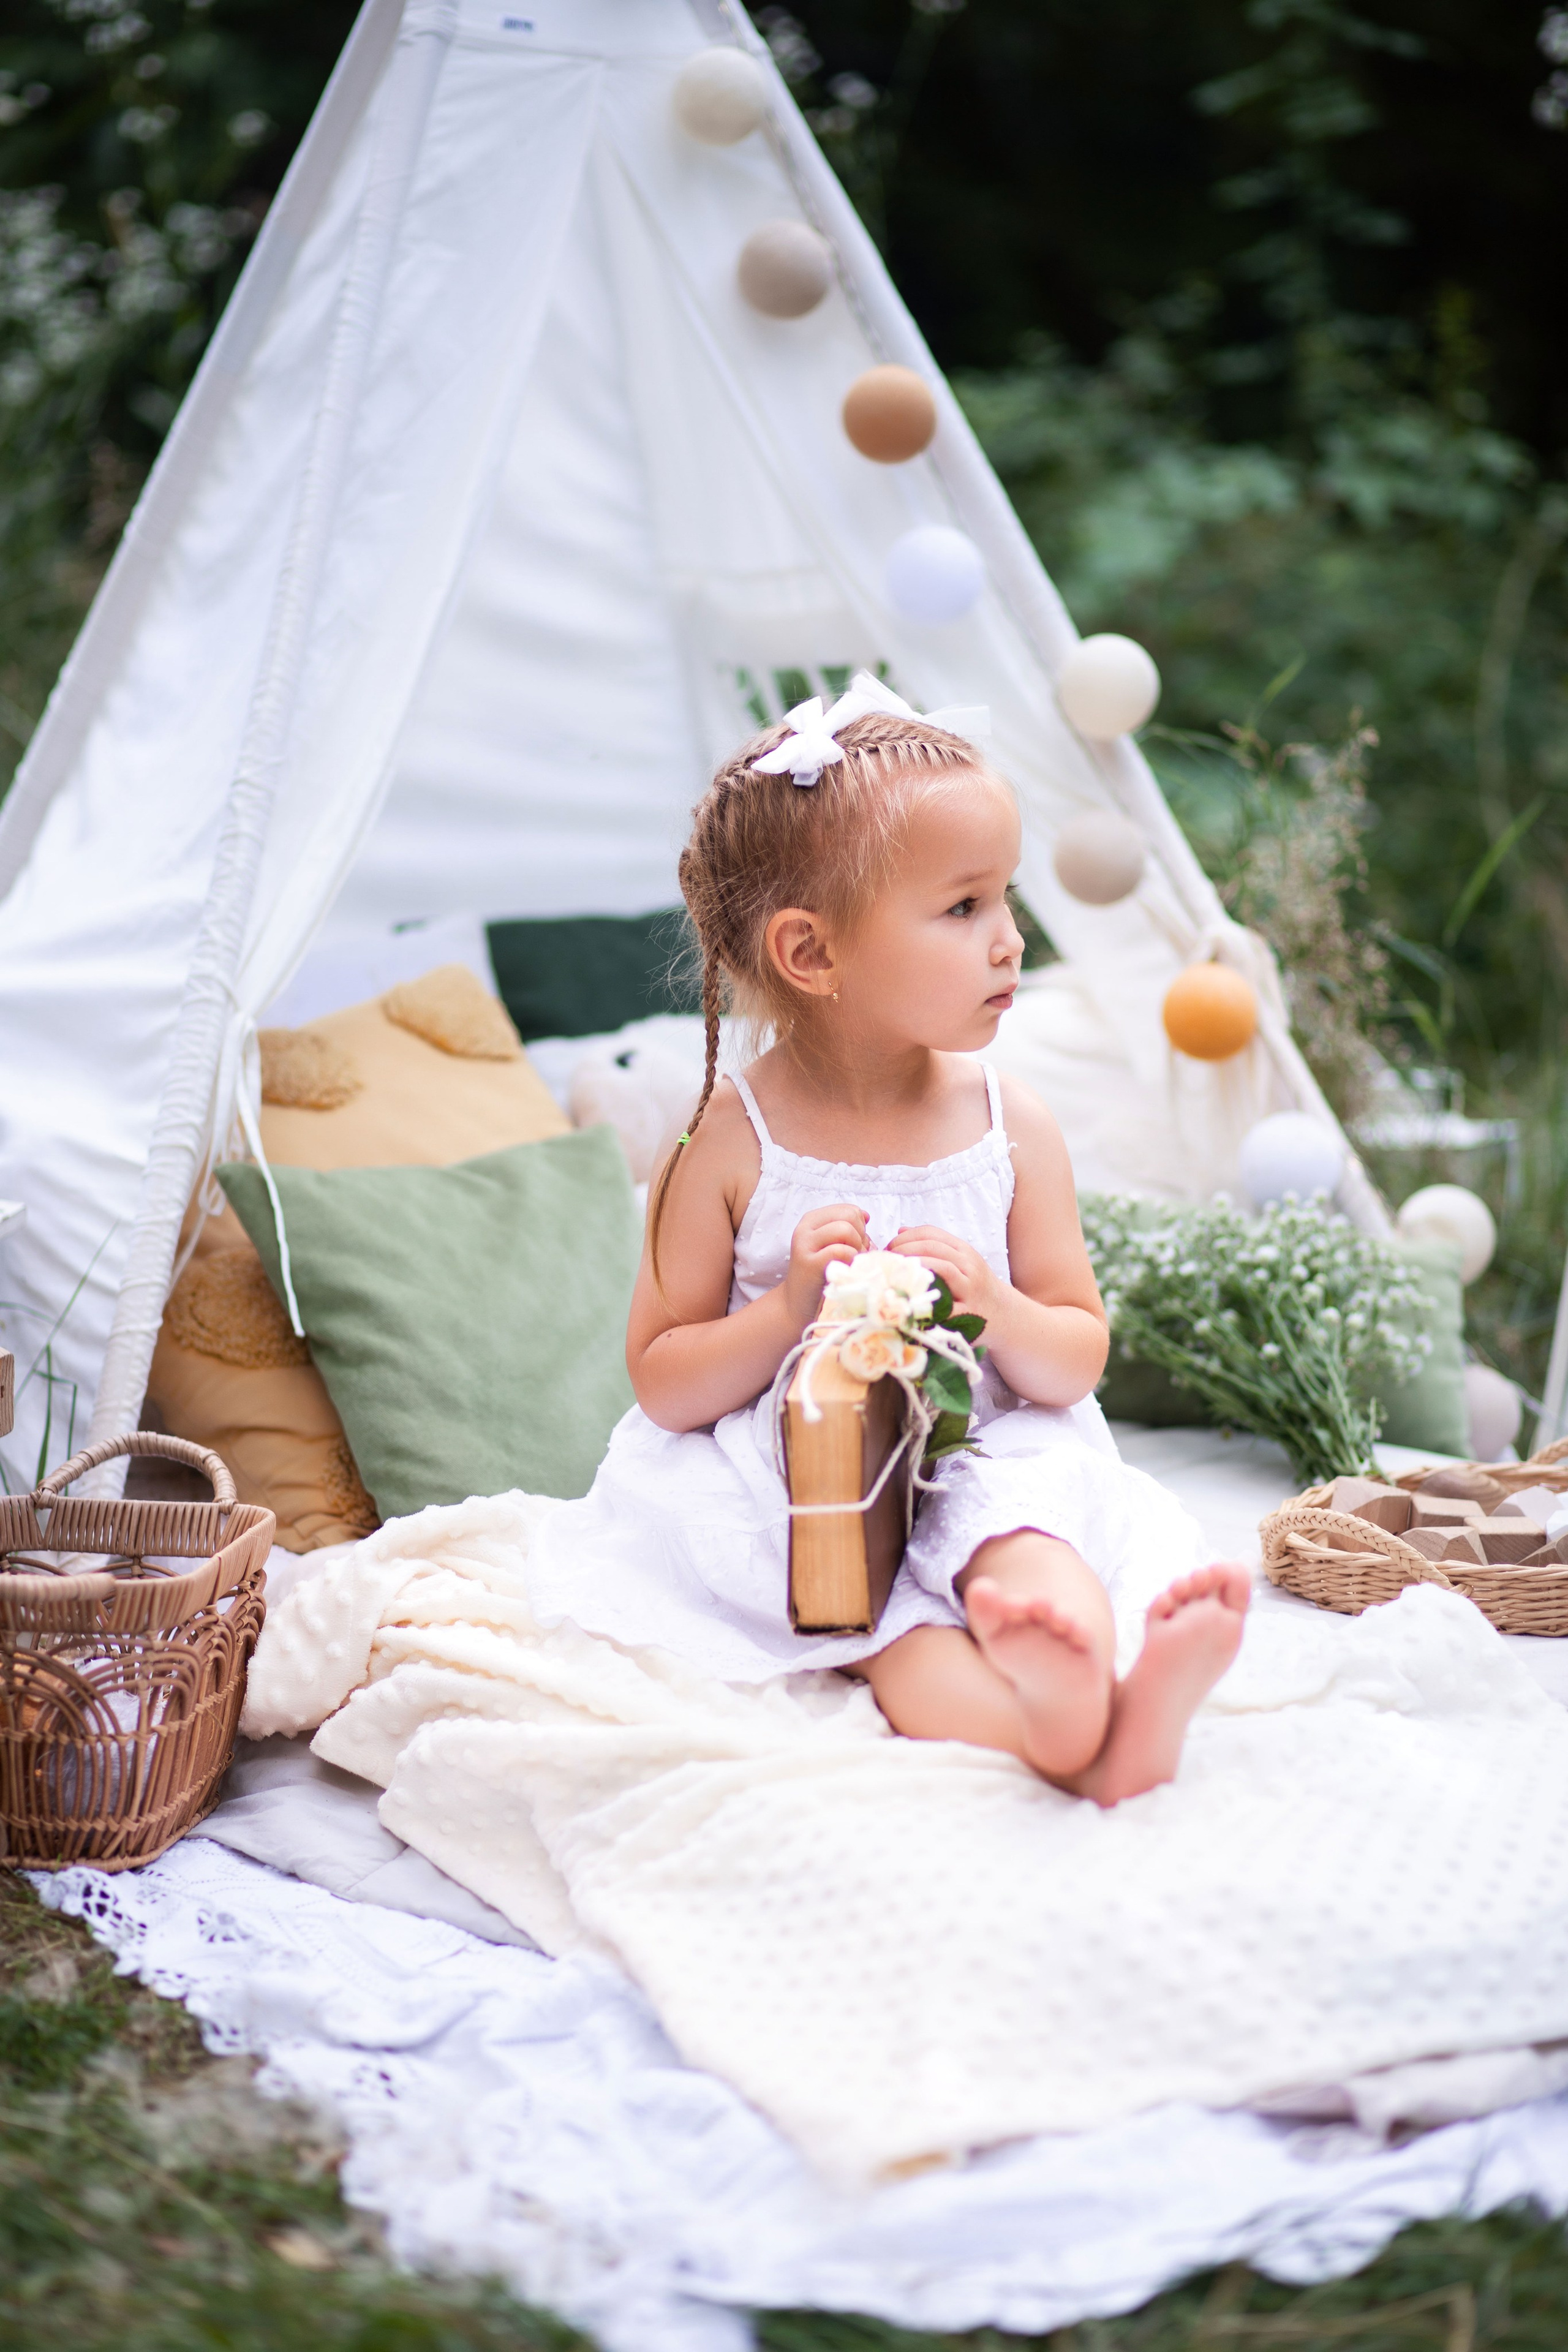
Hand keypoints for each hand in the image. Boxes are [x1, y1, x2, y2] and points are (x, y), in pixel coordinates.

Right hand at [783, 1203, 868, 1328]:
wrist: (798, 1304)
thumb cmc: (822, 1274)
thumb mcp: (835, 1245)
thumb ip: (851, 1229)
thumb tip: (866, 1216)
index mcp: (812, 1220)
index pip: (849, 1209)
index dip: (860, 1227)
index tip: (855, 1245)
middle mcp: (805, 1229)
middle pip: (849, 1216)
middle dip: (860, 1236)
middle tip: (855, 1255)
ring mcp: (805, 1245)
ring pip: (845, 1230)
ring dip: (857, 1248)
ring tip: (851, 1262)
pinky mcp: (809, 1263)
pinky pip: (841, 1251)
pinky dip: (851, 1260)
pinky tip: (846, 1270)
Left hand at [888, 1226, 1003, 1322]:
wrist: (1004, 1314)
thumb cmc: (974, 1287)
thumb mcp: (959, 1261)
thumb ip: (933, 1246)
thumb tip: (901, 1231)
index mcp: (964, 1250)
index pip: (931, 1233)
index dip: (906, 1237)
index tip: (890, 1247)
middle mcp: (969, 1265)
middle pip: (931, 1247)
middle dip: (904, 1250)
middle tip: (887, 1260)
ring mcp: (970, 1288)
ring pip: (941, 1268)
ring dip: (913, 1268)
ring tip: (894, 1274)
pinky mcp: (969, 1311)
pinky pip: (946, 1303)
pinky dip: (927, 1299)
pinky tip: (910, 1298)